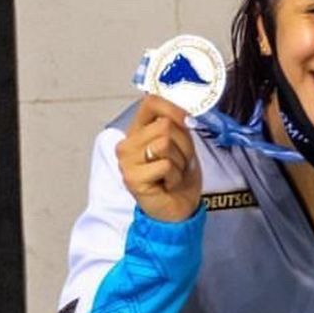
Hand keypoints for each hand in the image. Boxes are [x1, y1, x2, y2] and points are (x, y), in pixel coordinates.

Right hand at [117, 95, 201, 221]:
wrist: (178, 209)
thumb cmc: (179, 177)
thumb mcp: (182, 144)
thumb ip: (178, 126)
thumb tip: (185, 114)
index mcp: (138, 130)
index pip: (151, 102)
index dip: (174, 109)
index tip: (187, 122)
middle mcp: (128, 143)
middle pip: (165, 125)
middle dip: (183, 144)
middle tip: (180, 162)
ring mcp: (127, 161)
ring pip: (165, 143)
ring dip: (180, 161)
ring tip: (174, 173)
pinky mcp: (132, 178)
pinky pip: (165, 165)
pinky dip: (175, 176)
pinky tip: (168, 184)